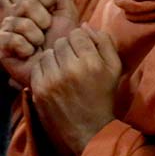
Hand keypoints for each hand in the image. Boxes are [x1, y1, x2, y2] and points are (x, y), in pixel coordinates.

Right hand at [0, 0, 79, 87]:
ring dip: (37, 36)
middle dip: (44, 19)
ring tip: (38, 44)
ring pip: (22, 22)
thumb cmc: (63, 40)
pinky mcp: (0, 45)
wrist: (61, 66)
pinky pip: (14, 39)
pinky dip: (27, 48)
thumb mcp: (66, 12)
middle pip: (27, 3)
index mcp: (31, 3)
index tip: (54, 12)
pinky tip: (28, 53)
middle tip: (47, 31)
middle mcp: (15, 13)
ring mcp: (6, 28)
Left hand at [29, 26, 119, 155]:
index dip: (81, 39)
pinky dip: (45, 69)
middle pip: (61, 42)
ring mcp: (52, 80)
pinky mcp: (39, 89)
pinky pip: (37, 67)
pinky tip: (55, 77)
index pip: (78, 34)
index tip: (85, 50)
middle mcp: (70, 69)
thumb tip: (86, 26)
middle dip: (68, 48)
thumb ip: (105, 43)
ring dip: (55, 57)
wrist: (88, 129)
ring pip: (47, 53)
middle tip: (75, 60)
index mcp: (92, 63)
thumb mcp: (115, 69)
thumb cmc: (104, 96)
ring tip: (64, 69)